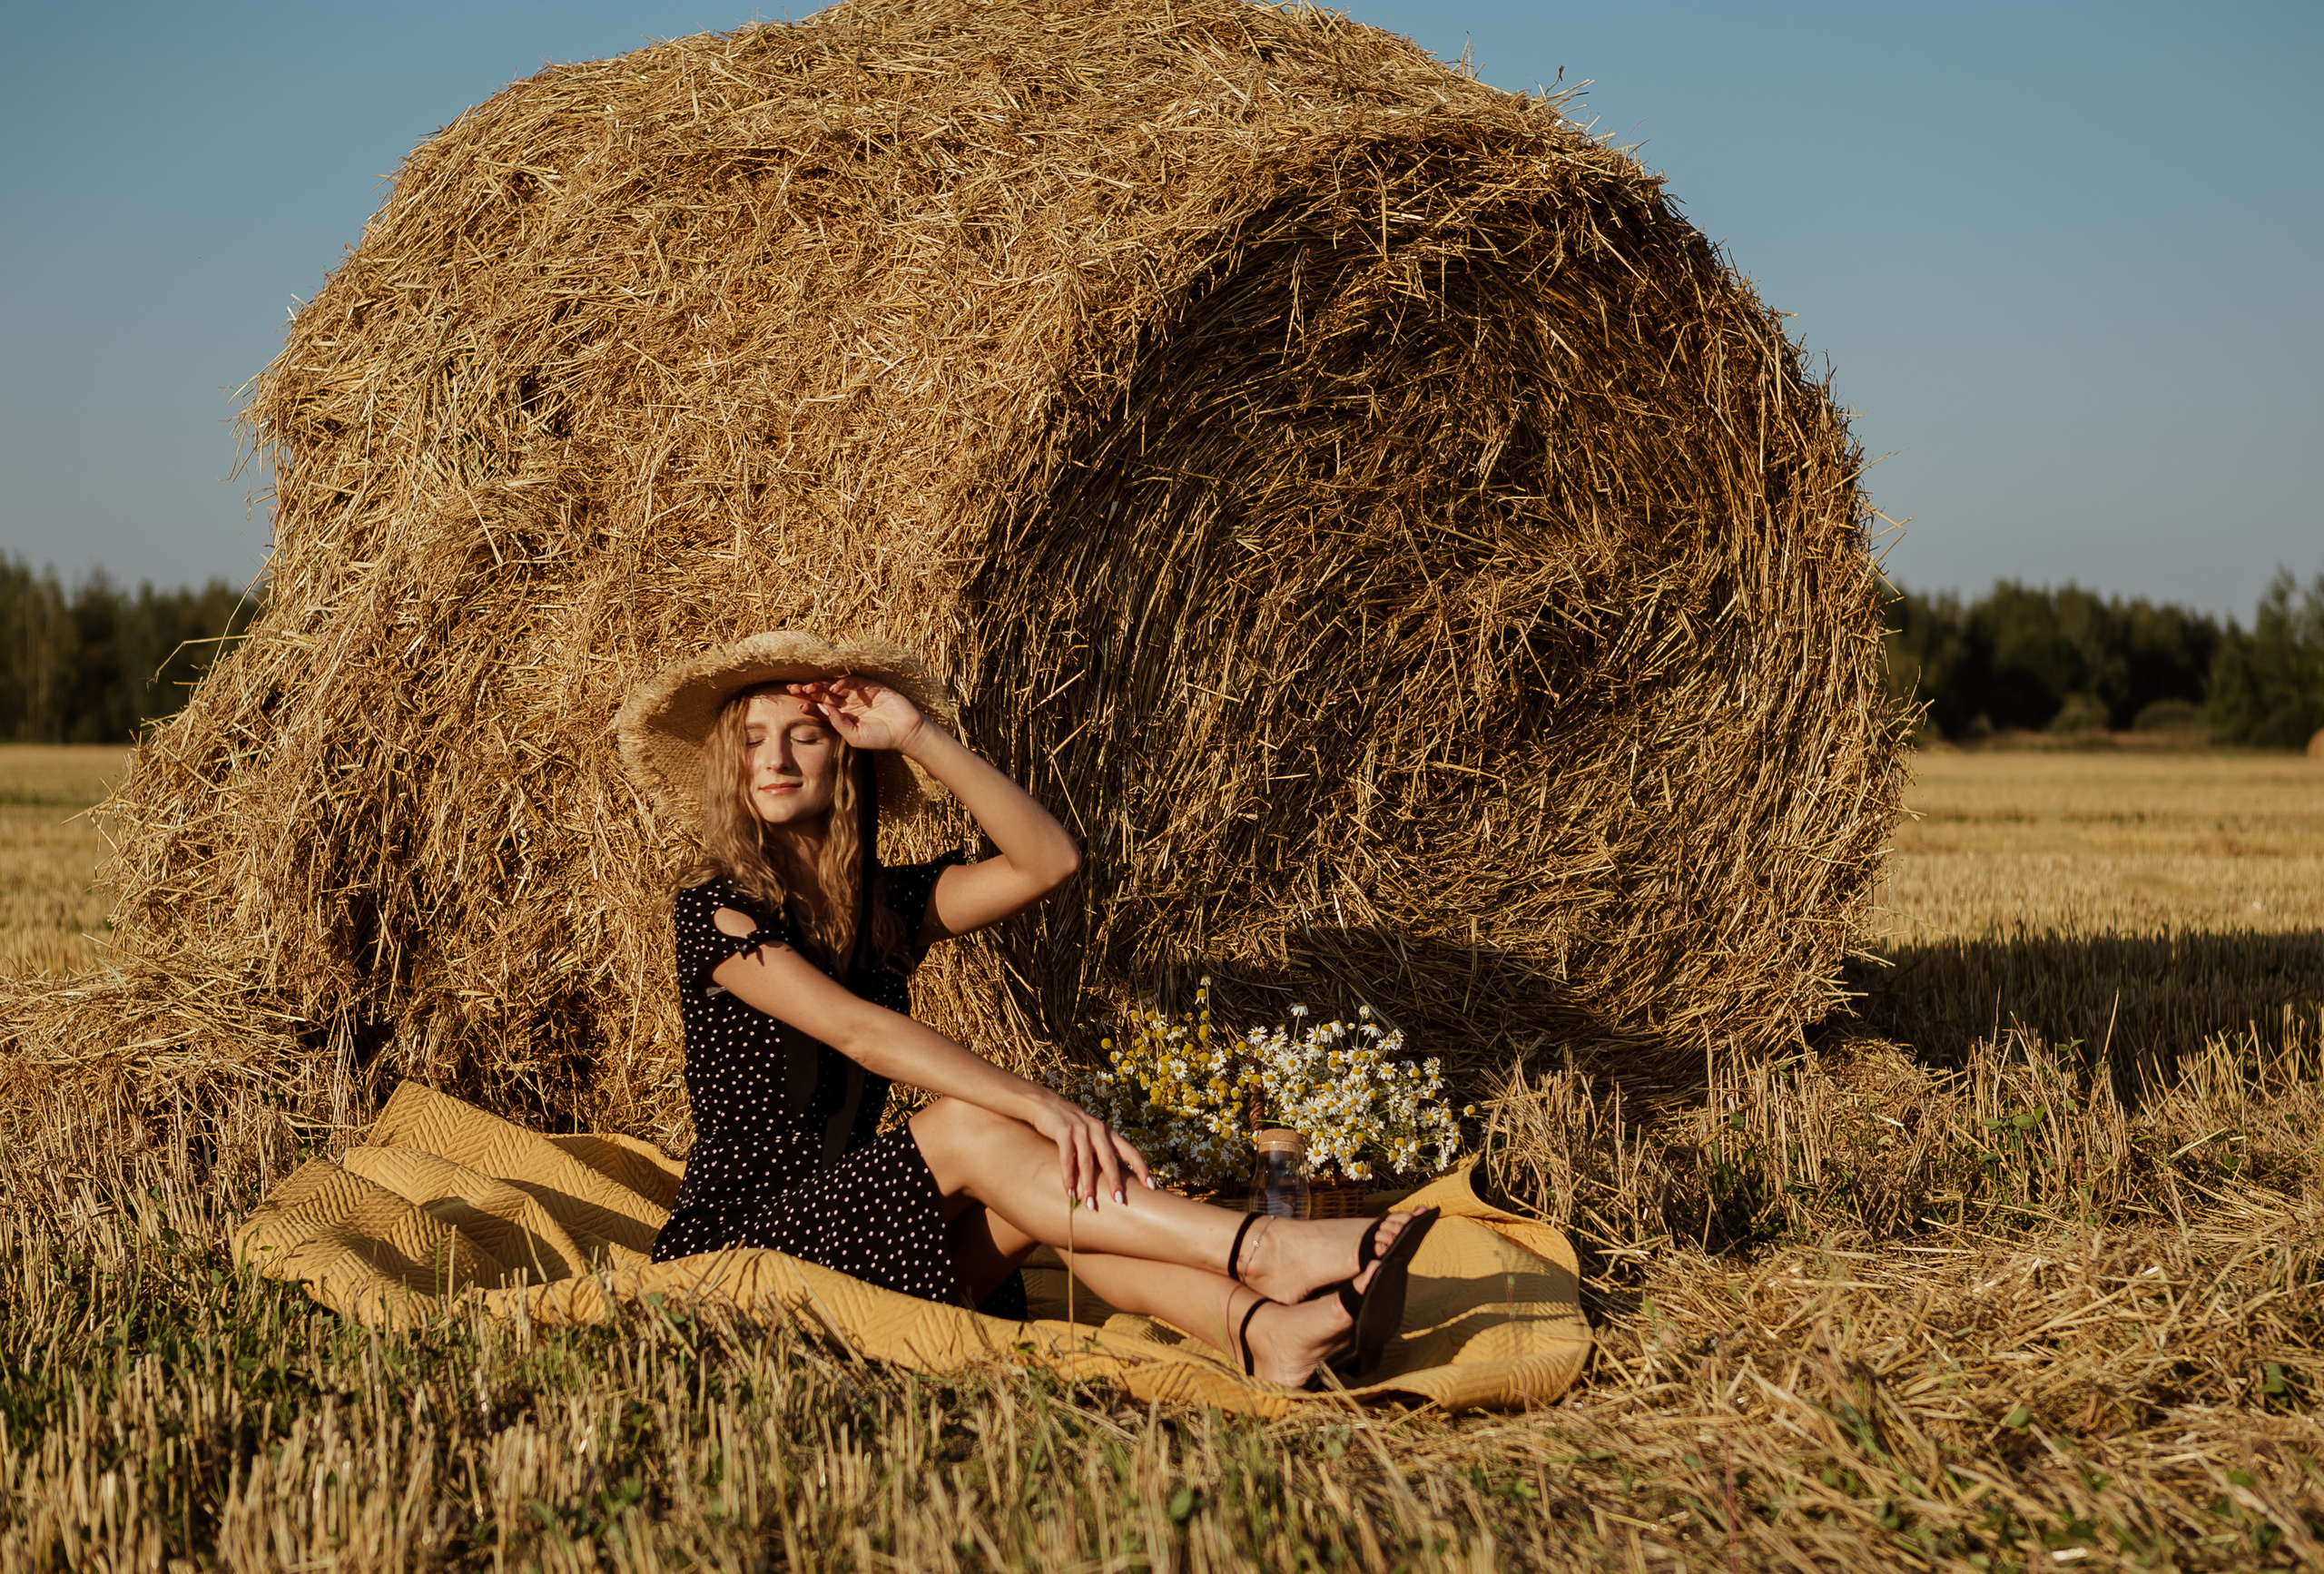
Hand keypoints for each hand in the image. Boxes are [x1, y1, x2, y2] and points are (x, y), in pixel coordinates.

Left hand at [789, 676, 926, 753]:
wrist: (906, 732)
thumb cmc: (880, 738)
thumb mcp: (855, 737)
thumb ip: (839, 725)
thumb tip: (823, 710)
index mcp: (842, 716)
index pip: (821, 709)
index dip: (809, 706)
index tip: (798, 706)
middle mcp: (848, 703)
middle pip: (824, 694)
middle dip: (809, 691)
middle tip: (793, 689)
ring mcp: (858, 694)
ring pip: (835, 686)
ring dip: (821, 685)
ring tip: (809, 688)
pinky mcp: (870, 686)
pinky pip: (854, 681)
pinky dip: (844, 682)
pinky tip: (835, 687)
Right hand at [1026, 1091, 1153, 1209]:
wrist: (1045, 1103)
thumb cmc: (1071, 1125)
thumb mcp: (1090, 1135)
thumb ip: (1101, 1151)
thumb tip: (1114, 1178)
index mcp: (1108, 1133)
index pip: (1131, 1151)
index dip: (1142, 1168)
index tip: (1152, 1186)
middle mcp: (1098, 1130)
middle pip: (1110, 1160)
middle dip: (1115, 1182)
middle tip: (1120, 1201)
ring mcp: (1081, 1130)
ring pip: (1087, 1163)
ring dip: (1088, 1186)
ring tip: (1090, 1205)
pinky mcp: (1063, 1131)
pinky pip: (1067, 1158)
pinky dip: (1068, 1177)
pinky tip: (1070, 1192)